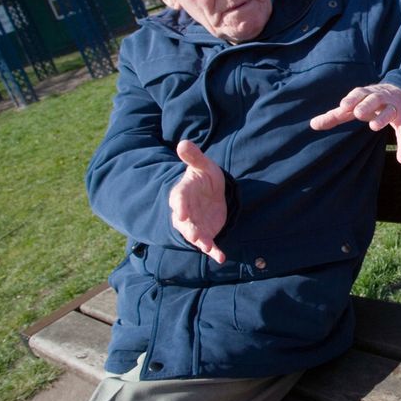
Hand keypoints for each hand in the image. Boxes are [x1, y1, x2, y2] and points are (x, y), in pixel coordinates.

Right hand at [168, 140, 227, 263]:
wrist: (212, 192)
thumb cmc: (204, 177)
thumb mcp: (202, 165)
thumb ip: (193, 157)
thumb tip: (183, 142)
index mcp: (183, 193)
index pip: (179, 199)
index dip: (180, 206)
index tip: (181, 213)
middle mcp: (187, 212)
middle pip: (185, 223)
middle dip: (189, 229)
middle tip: (194, 236)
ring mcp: (196, 224)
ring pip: (196, 235)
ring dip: (201, 242)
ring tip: (207, 247)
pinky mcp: (207, 232)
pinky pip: (210, 244)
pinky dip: (215, 252)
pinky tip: (221, 258)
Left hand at [310, 83, 400, 163]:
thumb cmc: (371, 103)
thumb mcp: (355, 106)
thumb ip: (335, 115)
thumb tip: (312, 125)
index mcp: (367, 94)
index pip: (359, 93)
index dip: (352, 99)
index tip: (343, 106)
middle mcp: (381, 99)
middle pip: (374, 98)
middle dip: (366, 105)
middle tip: (358, 113)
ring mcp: (394, 109)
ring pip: (389, 112)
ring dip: (382, 118)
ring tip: (373, 127)